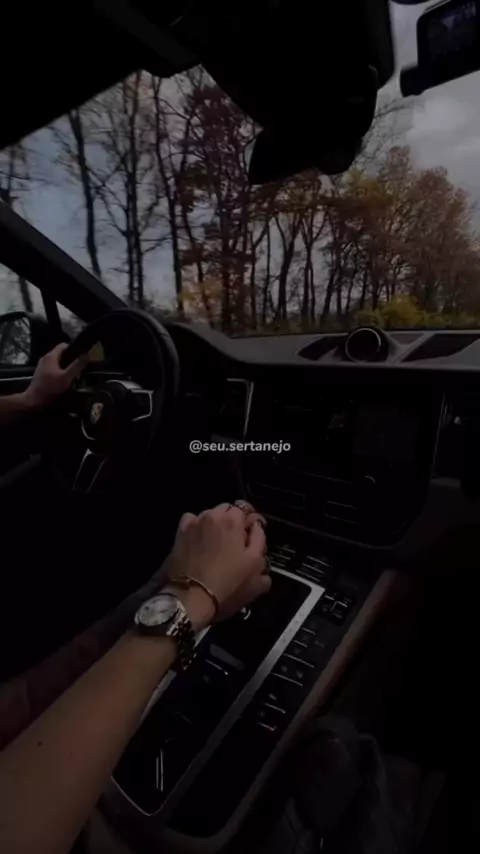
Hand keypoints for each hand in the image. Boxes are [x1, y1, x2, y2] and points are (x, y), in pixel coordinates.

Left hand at [23, 343, 85, 408]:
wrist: (35, 400)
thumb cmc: (51, 388)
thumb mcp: (67, 377)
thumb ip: (77, 366)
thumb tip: (86, 355)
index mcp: (51, 356)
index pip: (64, 345)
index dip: (74, 349)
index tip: (81, 357)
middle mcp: (45, 358)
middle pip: (61, 354)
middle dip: (71, 359)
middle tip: (80, 367)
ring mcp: (42, 366)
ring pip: (58, 362)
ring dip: (66, 367)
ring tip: (74, 375)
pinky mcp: (41, 374)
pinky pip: (53, 368)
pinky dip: (60, 372)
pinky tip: (65, 381)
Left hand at [167, 502, 269, 629]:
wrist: (191, 599)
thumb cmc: (228, 585)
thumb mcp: (256, 567)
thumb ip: (260, 540)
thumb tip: (256, 527)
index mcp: (233, 520)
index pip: (247, 509)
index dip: (252, 523)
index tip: (252, 537)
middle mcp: (212, 515)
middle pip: (227, 510)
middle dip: (234, 522)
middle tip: (236, 543)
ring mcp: (194, 523)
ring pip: (210, 515)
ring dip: (216, 525)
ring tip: (218, 545)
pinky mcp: (179, 534)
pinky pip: (192, 522)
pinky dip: (198, 527)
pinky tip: (200, 542)